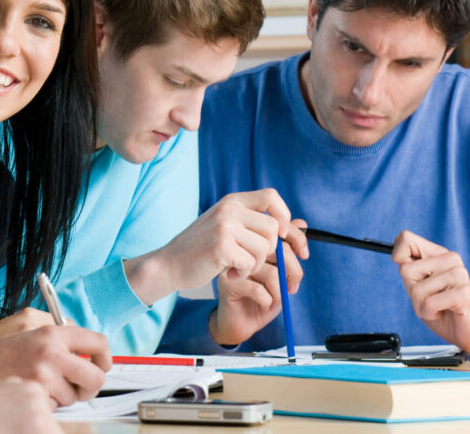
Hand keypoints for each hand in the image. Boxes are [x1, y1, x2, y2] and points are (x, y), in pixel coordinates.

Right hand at [0, 324, 110, 405]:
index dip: (104, 357)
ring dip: (62, 396)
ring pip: (73, 396)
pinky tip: (29, 394)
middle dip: (89, 386)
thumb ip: (56, 328)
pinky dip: (46, 405)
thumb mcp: (25, 325)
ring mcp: (44, 377)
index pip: (98, 342)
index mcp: (51, 332)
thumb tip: (83, 342)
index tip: (101, 364)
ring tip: (39, 386)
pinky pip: (55, 408)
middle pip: (96, 376)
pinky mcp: (36, 398)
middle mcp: (51, 352)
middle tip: (78, 386)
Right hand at [125, 189, 305, 305]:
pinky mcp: (221, 247)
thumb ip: (255, 223)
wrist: (168, 264)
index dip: (284, 216)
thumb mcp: (227, 228)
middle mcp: (228, 209)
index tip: (286, 236)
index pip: (271, 196)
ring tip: (238, 267)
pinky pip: (251, 263)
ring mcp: (224, 227)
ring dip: (256, 264)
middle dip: (270, 251)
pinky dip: (244, 273)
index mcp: (231, 201)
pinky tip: (230, 273)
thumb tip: (300, 225)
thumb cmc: (200, 249)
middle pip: (273, 229)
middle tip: (255, 262)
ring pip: (265, 248)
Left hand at [393, 230, 469, 352]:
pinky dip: (429, 313)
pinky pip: (428, 303)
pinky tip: (443, 313)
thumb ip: (408, 266)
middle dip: (411, 291)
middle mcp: (451, 260)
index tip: (412, 275)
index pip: (405, 239)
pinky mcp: (463, 293)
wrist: (466, 332)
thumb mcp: (418, 285)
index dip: (398, 257)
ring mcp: (459, 275)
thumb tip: (397, 249)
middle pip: (405, 269)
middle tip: (429, 298)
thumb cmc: (442, 309)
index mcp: (439, 254)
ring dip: (421, 306)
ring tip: (438, 307)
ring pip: (416, 289)